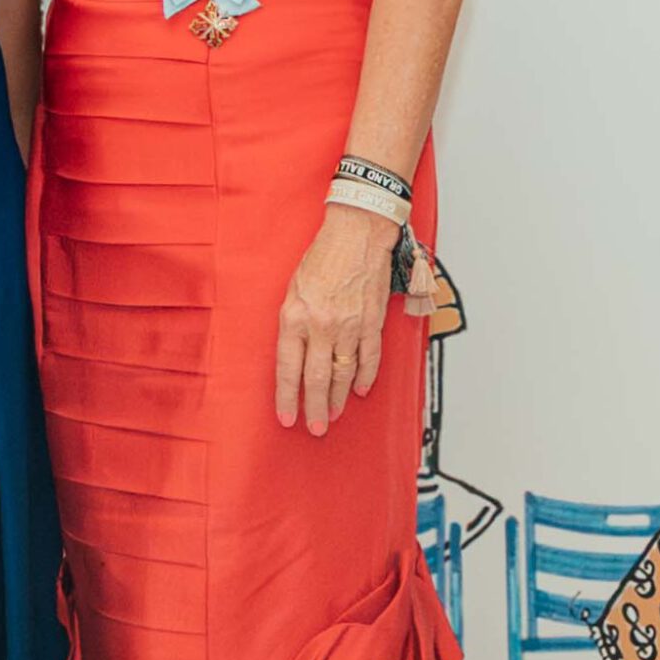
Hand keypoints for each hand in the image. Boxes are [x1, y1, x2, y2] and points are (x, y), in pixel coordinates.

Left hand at [275, 206, 396, 434]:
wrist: (357, 231)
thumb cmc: (324, 255)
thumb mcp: (293, 287)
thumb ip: (293, 322)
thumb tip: (294, 353)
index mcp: (295, 316)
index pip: (288, 367)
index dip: (288, 396)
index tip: (287, 417)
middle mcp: (321, 325)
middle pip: (317, 378)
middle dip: (314, 407)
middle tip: (314, 427)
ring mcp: (349, 325)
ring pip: (343, 373)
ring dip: (338, 398)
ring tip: (332, 414)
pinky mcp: (372, 321)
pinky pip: (368, 358)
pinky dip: (365, 377)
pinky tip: (359, 389)